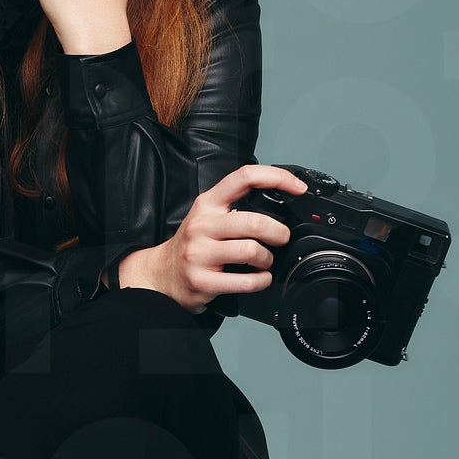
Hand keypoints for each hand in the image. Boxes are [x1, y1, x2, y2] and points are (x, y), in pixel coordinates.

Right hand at [117, 164, 311, 308]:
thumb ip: (235, 206)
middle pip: (254, 222)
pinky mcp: (202, 281)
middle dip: (279, 233)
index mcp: (207, 204)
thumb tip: (279, 201)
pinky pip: (245, 281)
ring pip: (252, 251)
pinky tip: (260, 278)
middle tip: (281, 238)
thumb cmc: (193, 245)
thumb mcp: (207, 216)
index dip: (277, 178)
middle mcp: (202, 226)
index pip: (245, 177)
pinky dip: (261, 281)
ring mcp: (199, 254)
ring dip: (268, 259)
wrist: (160, 274)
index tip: (297, 188)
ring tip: (264, 261)